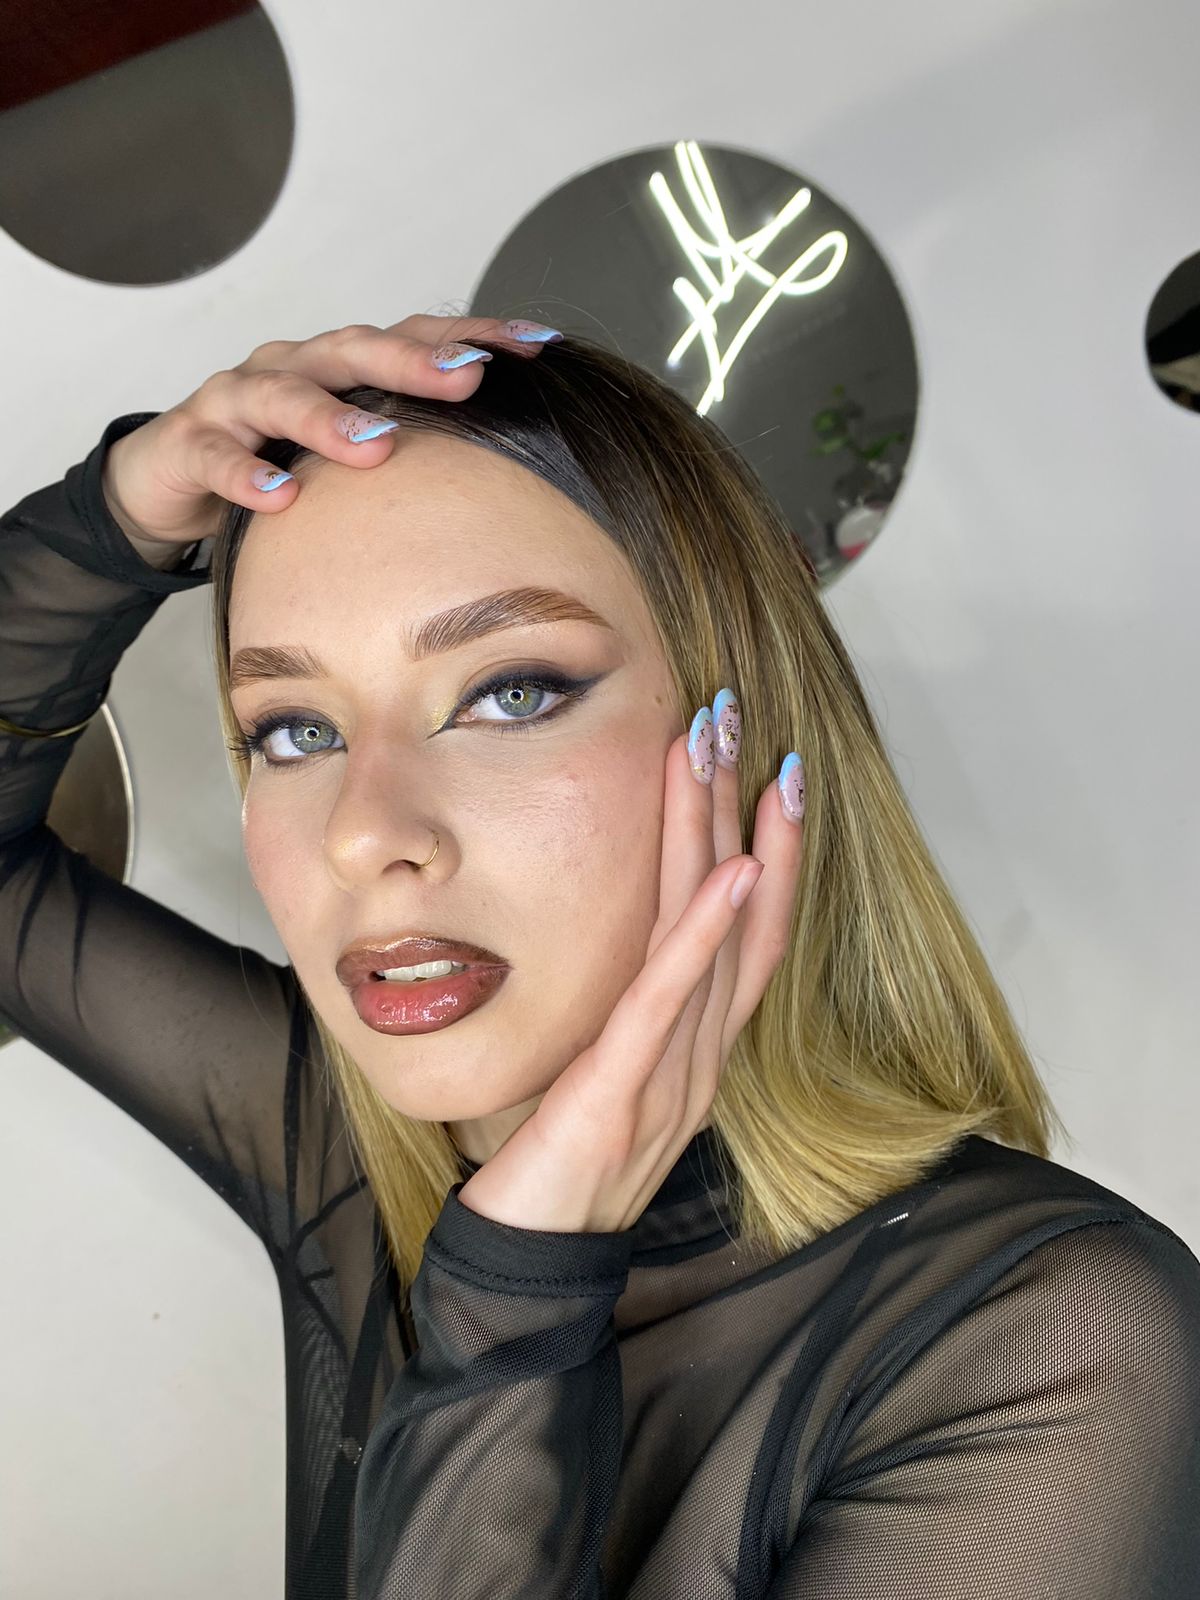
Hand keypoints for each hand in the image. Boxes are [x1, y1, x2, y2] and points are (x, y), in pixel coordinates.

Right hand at [99, 313, 561, 548]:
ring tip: (377, 447)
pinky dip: (245, 474)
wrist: (169, 480)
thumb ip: (415, 455)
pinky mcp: (187, 442)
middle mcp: (292, 366)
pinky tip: (279, 496)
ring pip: (282, 393)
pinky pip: (216, 455)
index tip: (539, 346)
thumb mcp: (350, 458)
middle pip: (353, 349)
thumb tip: (518, 479)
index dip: (473, 337)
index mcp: (340, 366)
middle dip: (413, 362)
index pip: (413, 338)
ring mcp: (235, 398)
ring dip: (330, 418)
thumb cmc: (278, 462)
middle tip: (468, 380)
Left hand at [457, 709, 804, 1233]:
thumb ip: (629, 1019)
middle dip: (745, 815)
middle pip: (743, 918)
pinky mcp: (628, 1089)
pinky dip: (707, 933)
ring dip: (726, 839)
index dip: (771, 854)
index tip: (770, 774)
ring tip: (728, 755)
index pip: (748, 937)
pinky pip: (674, 1001)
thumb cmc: (555, 1166)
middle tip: (741, 724)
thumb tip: (625, 955)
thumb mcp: (603, 1075)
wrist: (530, 1265)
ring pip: (717, 938)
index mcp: (696, 1048)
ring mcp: (676, 1073)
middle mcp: (702, 1053)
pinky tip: (731, 872)